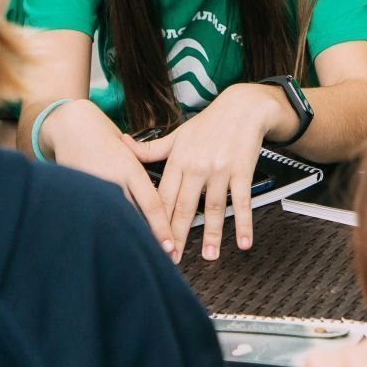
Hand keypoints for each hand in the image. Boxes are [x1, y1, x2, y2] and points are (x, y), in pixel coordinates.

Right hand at [41, 100, 174, 254]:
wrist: (70, 124)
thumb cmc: (104, 137)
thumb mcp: (129, 153)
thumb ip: (140, 178)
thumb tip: (158, 205)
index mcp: (129, 168)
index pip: (151, 204)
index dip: (162, 228)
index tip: (170, 246)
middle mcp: (112, 179)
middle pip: (133, 217)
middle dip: (145, 238)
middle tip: (159, 258)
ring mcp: (93, 187)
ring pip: (113, 218)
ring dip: (124, 236)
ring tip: (135, 256)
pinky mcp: (77, 191)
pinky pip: (93, 214)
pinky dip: (102, 227)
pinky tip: (108, 241)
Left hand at [127, 84, 287, 260]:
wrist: (243, 107)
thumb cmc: (209, 123)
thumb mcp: (177, 134)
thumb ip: (151, 148)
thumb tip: (122, 144)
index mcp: (178, 160)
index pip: (162, 196)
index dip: (155, 221)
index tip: (151, 240)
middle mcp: (197, 166)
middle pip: (184, 207)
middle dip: (177, 235)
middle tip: (172, 258)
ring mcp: (220, 169)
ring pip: (213, 207)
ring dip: (211, 233)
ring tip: (207, 256)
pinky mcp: (242, 170)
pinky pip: (242, 200)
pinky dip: (243, 222)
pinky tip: (243, 241)